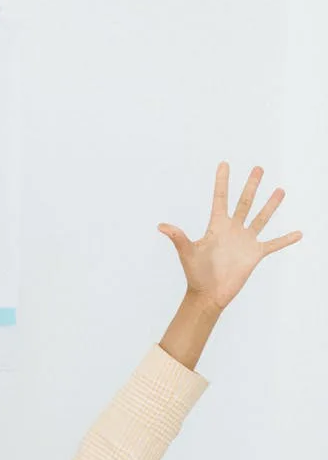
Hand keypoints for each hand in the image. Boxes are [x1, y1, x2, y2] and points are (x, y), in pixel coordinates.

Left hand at [158, 163, 301, 311]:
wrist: (208, 295)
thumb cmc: (195, 274)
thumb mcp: (187, 252)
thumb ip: (178, 237)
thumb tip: (161, 226)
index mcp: (217, 226)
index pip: (221, 198)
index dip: (222, 182)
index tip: (224, 164)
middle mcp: (232, 230)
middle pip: (244, 202)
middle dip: (251, 185)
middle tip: (258, 168)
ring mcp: (244, 241)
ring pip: (260, 218)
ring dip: (271, 205)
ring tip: (280, 190)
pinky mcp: (254, 255)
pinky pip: (273, 244)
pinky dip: (285, 239)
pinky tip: (298, 233)